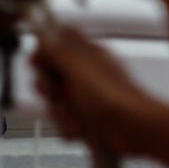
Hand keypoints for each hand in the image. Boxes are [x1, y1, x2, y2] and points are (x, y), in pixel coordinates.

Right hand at [32, 26, 163, 157]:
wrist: (132, 129)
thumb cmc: (113, 96)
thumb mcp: (80, 68)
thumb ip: (59, 52)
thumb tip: (45, 37)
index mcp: (90, 56)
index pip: (63, 44)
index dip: (46, 50)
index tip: (36, 61)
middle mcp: (89, 75)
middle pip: (55, 76)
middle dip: (48, 87)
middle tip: (52, 91)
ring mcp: (88, 98)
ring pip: (58, 102)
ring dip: (59, 111)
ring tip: (70, 115)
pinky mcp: (88, 120)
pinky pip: (66, 122)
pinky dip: (69, 127)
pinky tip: (78, 129)